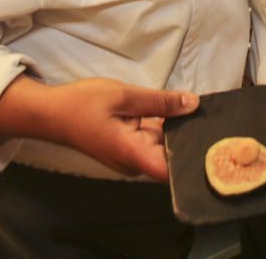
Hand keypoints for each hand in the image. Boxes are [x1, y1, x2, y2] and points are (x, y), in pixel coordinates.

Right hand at [0, 76, 198, 181]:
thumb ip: (160, 101)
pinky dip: (163, 128)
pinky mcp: (128, 150)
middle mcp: (135, 163)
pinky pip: (152, 141)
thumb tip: (194, 104)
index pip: (171, 170)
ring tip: (201, 110)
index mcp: (133, 154)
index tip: (210, 139)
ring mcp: (131, 158)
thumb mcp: (124, 96)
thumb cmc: (83, 104)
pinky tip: (178, 111)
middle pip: (171, 156)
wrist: (51, 113)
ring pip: (162, 147)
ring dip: (177, 130)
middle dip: (189, 136)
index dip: (192, 158)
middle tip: (213, 115)